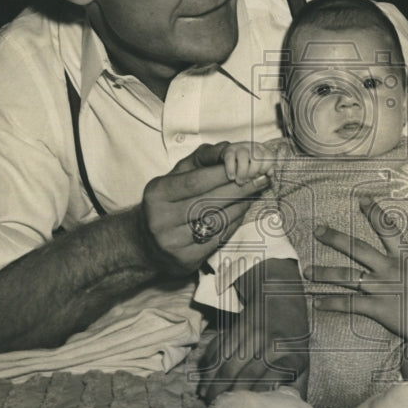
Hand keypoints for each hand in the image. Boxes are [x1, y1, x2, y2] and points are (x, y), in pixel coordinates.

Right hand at [140, 142, 269, 274]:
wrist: (146, 242)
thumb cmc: (169, 201)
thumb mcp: (177, 175)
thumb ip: (202, 159)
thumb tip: (228, 147)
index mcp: (157, 193)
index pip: (195, 182)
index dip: (223, 175)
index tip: (247, 167)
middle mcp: (161, 219)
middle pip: (208, 202)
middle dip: (239, 189)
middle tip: (261, 179)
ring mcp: (172, 242)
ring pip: (216, 221)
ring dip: (240, 205)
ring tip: (255, 193)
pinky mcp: (185, 260)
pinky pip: (217, 239)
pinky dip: (234, 223)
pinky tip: (242, 212)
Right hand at [198, 259, 309, 402]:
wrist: (281, 296)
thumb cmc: (293, 335)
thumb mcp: (302, 357)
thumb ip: (296, 384)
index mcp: (289, 352)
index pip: (268, 379)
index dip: (253, 396)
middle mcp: (270, 342)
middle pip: (244, 373)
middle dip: (228, 394)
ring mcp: (252, 333)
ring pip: (228, 362)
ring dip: (214, 382)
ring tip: (207, 399)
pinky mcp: (238, 327)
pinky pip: (220, 348)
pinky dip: (210, 364)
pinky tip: (204, 378)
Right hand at [221, 141, 275, 184]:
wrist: (229, 156)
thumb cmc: (247, 166)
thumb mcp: (257, 168)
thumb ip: (264, 171)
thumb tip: (269, 174)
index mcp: (262, 150)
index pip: (269, 156)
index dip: (265, 168)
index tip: (259, 176)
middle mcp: (252, 146)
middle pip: (257, 156)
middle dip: (253, 171)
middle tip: (248, 181)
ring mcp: (240, 147)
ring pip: (243, 156)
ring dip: (242, 172)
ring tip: (240, 182)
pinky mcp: (228, 150)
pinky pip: (230, 158)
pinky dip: (231, 170)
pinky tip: (232, 178)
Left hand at [305, 197, 407, 356]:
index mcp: (405, 257)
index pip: (388, 228)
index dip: (373, 212)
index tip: (361, 199)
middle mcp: (391, 268)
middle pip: (357, 247)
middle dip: (335, 238)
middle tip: (317, 229)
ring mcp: (384, 287)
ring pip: (347, 275)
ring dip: (324, 272)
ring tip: (306, 271)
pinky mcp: (380, 308)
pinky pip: (350, 303)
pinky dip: (332, 303)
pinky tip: (317, 303)